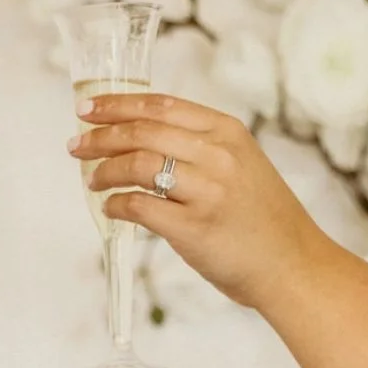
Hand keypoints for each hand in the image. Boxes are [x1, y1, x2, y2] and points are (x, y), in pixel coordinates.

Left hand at [69, 93, 327, 308]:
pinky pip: (141, 207)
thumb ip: (201, 150)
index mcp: (227, 133)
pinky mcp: (194, 228)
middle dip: (101, 136)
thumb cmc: (263, 221)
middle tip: (76, 145)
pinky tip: (109, 208)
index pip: (162, 106)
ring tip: (92, 179)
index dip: (119, 103)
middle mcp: (217, 155)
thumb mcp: (240, 166)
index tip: (89, 107)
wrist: (291, 264)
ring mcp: (206, 191)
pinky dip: (117, 205)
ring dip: (105, 171)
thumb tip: (145, 144)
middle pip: (144, 132)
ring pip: (138, 165)